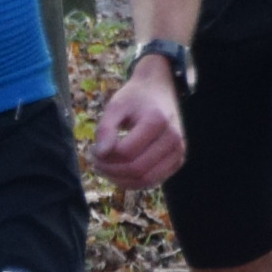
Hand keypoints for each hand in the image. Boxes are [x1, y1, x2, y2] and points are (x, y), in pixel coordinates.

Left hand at [84, 59, 186, 188]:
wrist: (159, 90)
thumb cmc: (134, 98)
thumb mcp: (115, 106)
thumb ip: (105, 128)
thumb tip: (100, 154)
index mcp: (157, 121)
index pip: (126, 151)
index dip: (105, 156)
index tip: (92, 149)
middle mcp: (173, 138)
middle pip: (137, 169)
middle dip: (111, 170)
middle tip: (95, 162)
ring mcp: (178, 151)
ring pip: (146, 181)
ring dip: (120, 180)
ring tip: (105, 168)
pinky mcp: (177, 161)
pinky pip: (153, 181)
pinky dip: (133, 182)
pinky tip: (118, 171)